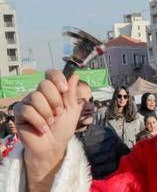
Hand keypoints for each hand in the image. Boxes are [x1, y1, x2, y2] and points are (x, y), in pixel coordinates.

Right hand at [14, 70, 81, 189]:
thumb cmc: (63, 128)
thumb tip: (75, 74)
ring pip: (36, 97)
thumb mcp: (72, 110)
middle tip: (58, 112)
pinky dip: (38, 121)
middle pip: (44, 84)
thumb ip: (72, 93)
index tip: (64, 89)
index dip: (57, 78)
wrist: (53, 146)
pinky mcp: (19, 113)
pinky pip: (27, 110)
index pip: (52, 74)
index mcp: (54, 91)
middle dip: (55, 100)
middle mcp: (40, 93)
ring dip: (47, 113)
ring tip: (51, 122)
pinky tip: (43, 129)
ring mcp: (28, 102)